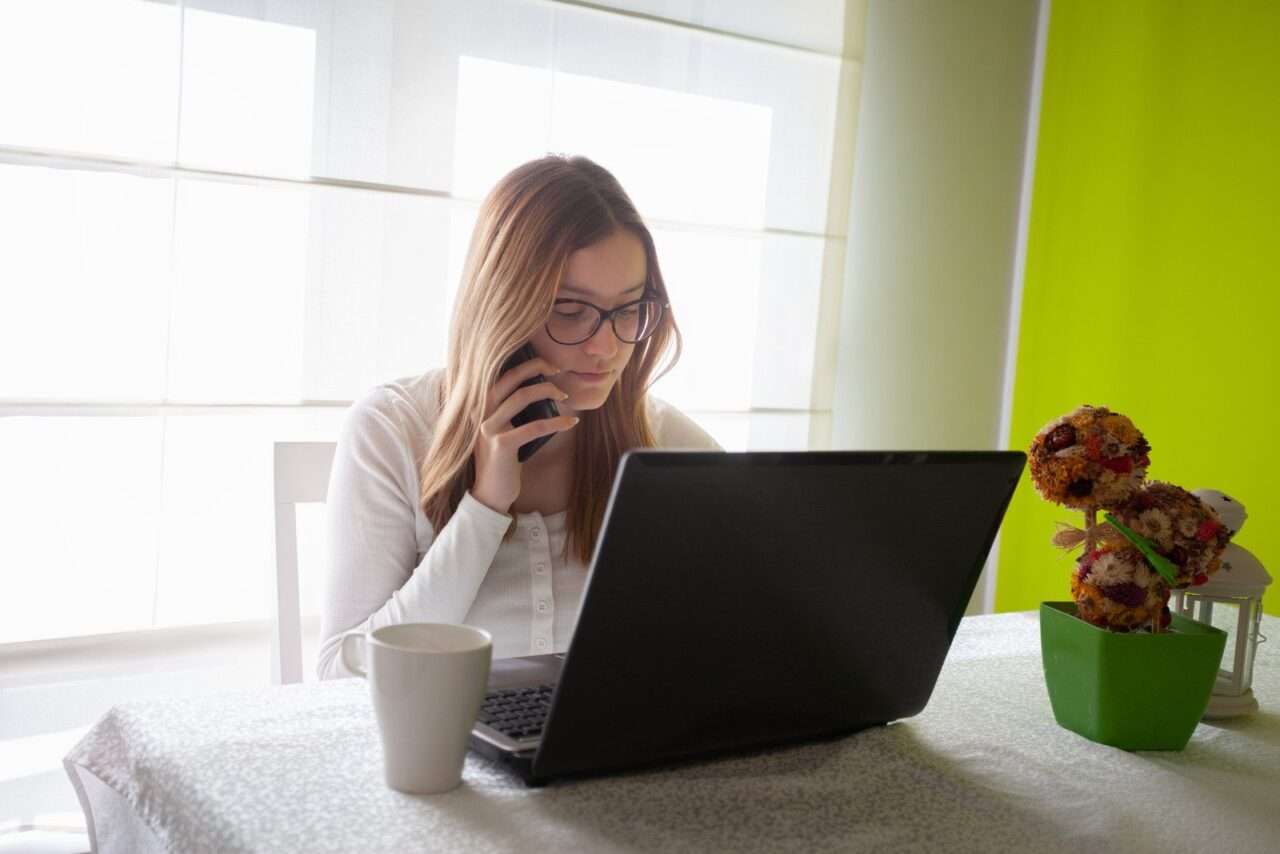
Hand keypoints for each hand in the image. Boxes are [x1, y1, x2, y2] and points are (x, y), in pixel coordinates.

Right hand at [471, 357, 578, 514]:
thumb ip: (512, 410)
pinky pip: (534, 427)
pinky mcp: (501, 445)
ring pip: (522, 397)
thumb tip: (543, 390)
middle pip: (510, 378)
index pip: (503, 374)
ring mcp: (489, 428)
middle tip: (559, 371)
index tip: (550, 366)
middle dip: (537, 368)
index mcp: (481, 404)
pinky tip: (571, 423)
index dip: (528, 364)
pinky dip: (556, 423)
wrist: (490, 493)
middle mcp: (481, 411)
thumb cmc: (503, 459)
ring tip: (565, 397)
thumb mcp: (503, 429)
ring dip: (548, 392)